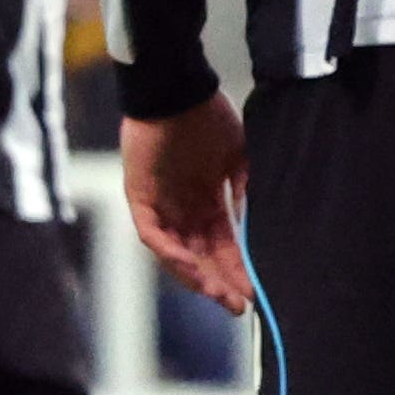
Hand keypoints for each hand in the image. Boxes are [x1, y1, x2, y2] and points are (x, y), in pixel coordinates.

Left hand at [122, 90, 251, 313]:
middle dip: (219, 282)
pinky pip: (153, 235)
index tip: (254, 293)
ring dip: (196, 275)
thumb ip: (245, 189)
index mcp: (207, 201)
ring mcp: (160, 206)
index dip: (237, 269)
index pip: (223, 245)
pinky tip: (190, 266)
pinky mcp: (140, 199)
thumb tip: (252, 223)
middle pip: (201, 257)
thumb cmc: (208, 116)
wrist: (178, 90)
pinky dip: (170, 252)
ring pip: (177, 254)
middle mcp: (183, 210)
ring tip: (217, 293)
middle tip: (237, 305)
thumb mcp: (238, 156)